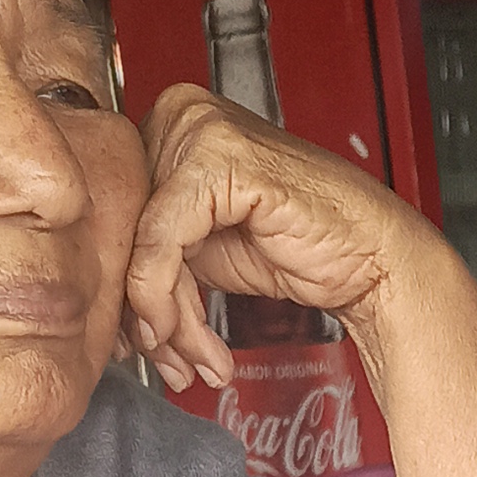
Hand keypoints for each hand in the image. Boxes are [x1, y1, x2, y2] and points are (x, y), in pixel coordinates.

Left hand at [119, 85, 447, 395]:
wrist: (373, 260)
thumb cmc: (303, 248)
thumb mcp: (205, 248)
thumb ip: (153, 250)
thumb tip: (102, 295)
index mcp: (170, 122)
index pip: (118, 210)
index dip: (126, 286)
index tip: (139, 342)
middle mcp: (179, 113)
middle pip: (127, 227)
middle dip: (147, 310)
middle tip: (170, 363)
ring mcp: (198, 128)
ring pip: (142, 242)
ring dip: (167, 321)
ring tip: (195, 362)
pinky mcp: (218, 159)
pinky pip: (163, 241)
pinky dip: (170, 302)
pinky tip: (198, 345)